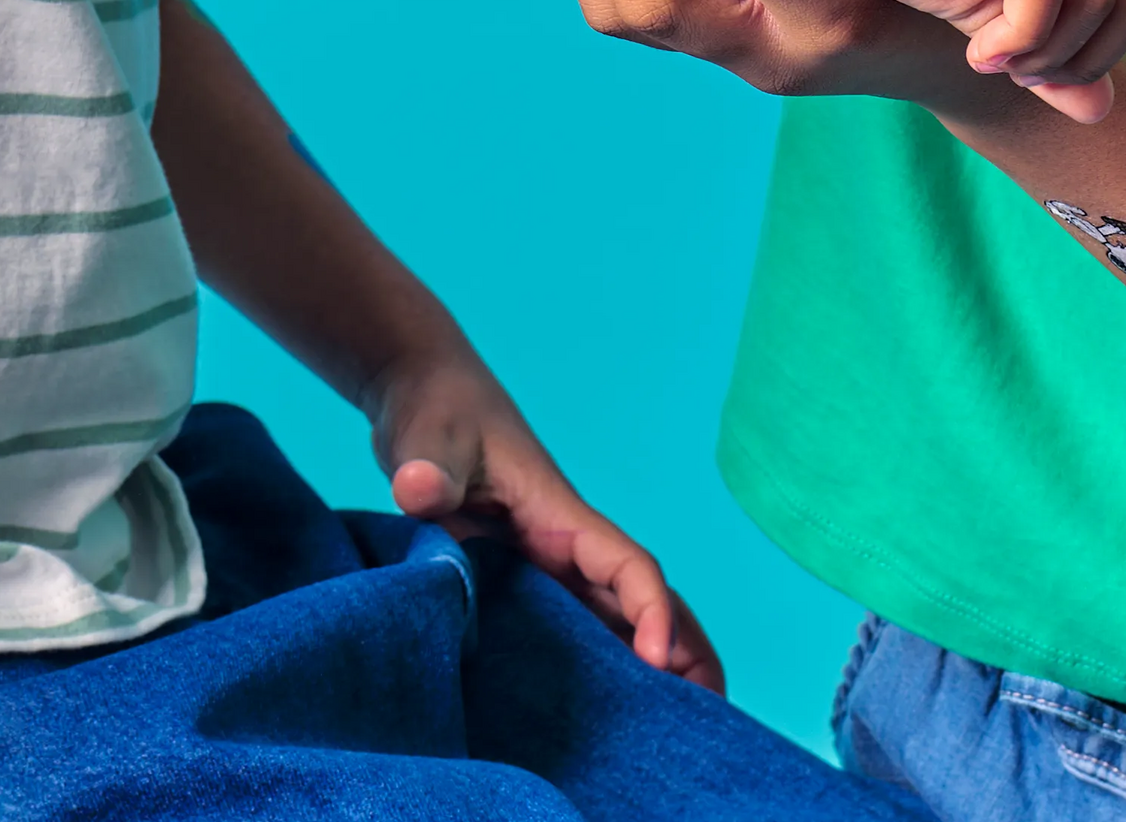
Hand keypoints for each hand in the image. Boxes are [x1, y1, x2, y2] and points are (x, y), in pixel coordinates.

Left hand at [368, 336, 721, 688]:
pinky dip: (595, 663)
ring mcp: (543, 562)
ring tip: (665, 733)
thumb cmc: (433, 409)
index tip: (655, 662)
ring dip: (644, 667)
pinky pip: (569, 625)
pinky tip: (592, 711)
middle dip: (680, 651)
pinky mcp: (515, 575)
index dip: (652, 611)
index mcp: (558, 515)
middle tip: (706, 718)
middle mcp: (563, 544)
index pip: (628, 565)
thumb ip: (429, 467)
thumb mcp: (426, 437)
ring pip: (610, 618)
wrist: (421, 392)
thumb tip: (419, 488)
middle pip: (638, 601)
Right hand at [713, 0, 1125, 115]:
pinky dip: (1021, 39)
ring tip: (987, 55)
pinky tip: (976, 49)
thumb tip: (1102, 116)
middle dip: (1088, 56)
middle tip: (1013, 70)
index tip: (1034, 63)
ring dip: (1051, 53)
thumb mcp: (973, 5)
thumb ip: (1044, 50)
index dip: (1113, 38)